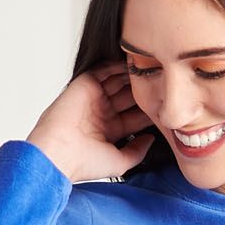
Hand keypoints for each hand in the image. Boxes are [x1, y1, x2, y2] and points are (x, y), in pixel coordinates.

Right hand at [26, 60, 156, 182]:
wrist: (59, 152)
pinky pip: (104, 69)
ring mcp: (94, 98)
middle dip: (144, 90)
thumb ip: (137, 151)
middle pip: (129, 96)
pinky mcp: (85, 84)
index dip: (150, 110)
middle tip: (163, 83)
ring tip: (152, 69)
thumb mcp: (120, 162)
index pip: (135, 116)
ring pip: (118, 81)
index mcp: (110, 131)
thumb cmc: (84, 162)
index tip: (166, 106)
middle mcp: (102, 113)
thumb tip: (151, 139)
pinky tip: (134, 63)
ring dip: (133, 75)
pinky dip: (117, 65)